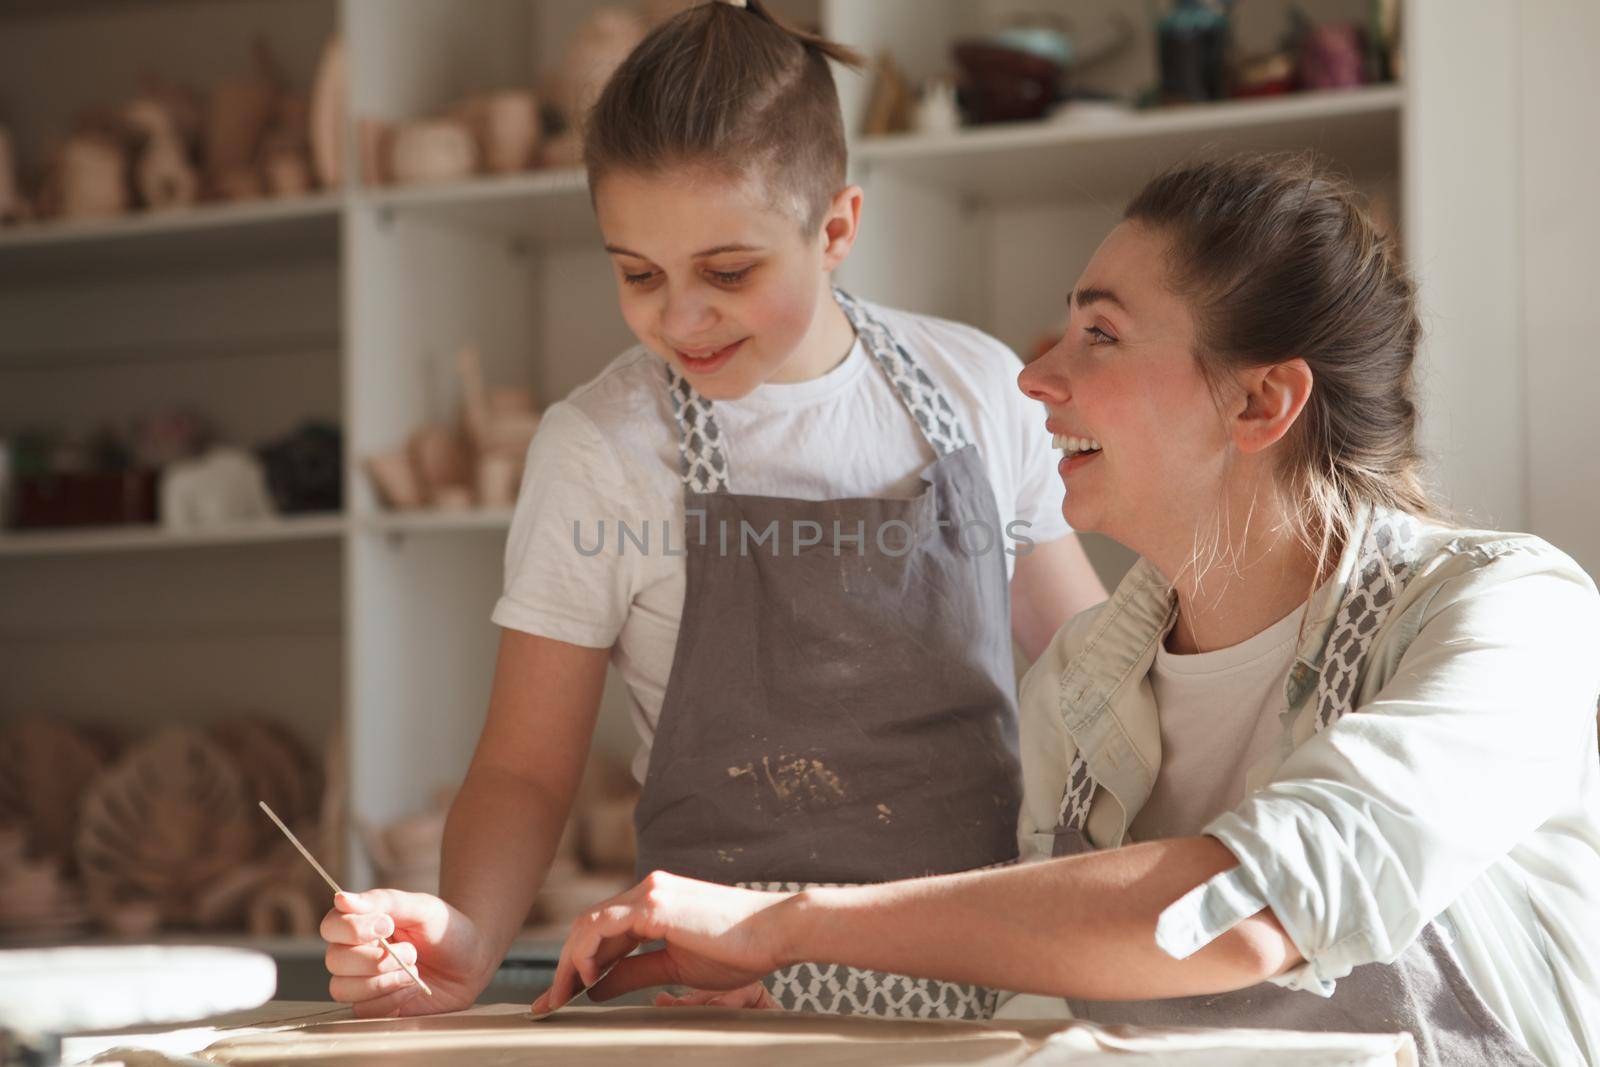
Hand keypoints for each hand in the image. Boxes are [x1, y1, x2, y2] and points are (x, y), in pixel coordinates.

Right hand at [320, 888, 492, 1016]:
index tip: (387, 925)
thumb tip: (342, 897)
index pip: (331, 926)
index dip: (353, 929)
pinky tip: (413, 987)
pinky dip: (392, 998)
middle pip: (335, 960)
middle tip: (412, 952)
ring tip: (414, 970)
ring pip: (343, 988)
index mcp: (361, 924)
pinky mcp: (374, 1007)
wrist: (471, 962)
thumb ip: (383, 901)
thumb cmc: (445, 929)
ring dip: (384, 980)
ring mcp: (362, 982)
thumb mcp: (422, 908)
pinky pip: (363, 1010)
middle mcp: (354, 954)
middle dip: (377, 959)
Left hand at [531, 871, 794, 1014]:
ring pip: (589, 922)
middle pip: (588, 925)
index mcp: (653, 901)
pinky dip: (587, 950)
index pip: (601, 930)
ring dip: (569, 960)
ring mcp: (650, 892)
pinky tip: (586, 977)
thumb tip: (596, 986)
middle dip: (564, 966)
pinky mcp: (656, 903)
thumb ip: (633, 971)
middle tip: (548, 1004)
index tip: (560, 998)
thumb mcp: (674, 965)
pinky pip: (604, 924)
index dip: (576, 963)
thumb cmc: (735, 950)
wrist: (774, 933)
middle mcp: (646, 889)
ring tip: (561, 996)